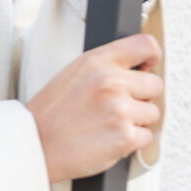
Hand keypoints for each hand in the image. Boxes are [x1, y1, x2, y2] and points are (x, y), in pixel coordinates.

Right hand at [28, 33, 162, 182]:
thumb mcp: (72, 74)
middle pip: (156, 84)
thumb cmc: (50, 113)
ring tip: (107, 124)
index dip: (151, 58)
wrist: (34, 145)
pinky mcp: (125, 136)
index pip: (145, 45)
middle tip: (115, 106)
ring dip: (136, 121)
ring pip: (153, 113)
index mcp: (96, 62)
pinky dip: (131, 141)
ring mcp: (120, 109)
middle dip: (140, 97)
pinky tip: (107, 138)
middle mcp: (110, 81)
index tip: (145, 68)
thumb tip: (140, 71)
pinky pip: (146, 136)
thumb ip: (105, 67)